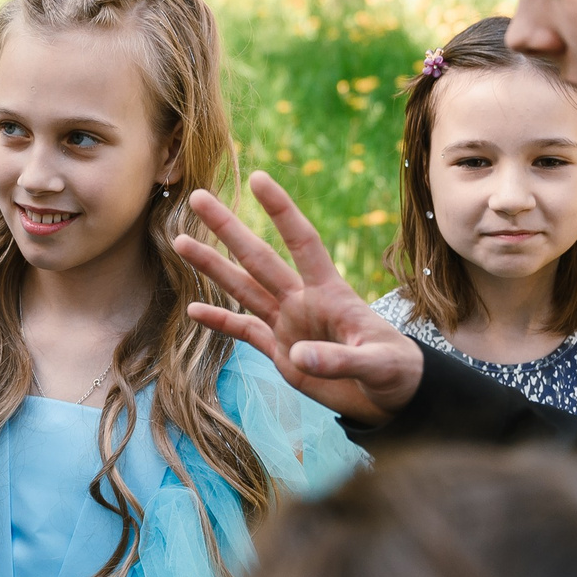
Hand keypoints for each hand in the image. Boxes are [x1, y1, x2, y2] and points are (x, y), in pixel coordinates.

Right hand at [171, 175, 425, 425]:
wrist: (391, 397)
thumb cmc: (395, 370)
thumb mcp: (376, 364)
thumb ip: (339, 359)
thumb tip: (297, 355)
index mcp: (330, 293)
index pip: (303, 242)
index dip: (281, 212)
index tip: (259, 178)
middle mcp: (303, 300)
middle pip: (259, 258)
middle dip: (228, 228)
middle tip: (198, 197)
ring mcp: (288, 324)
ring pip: (243, 288)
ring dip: (212, 266)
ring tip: (180, 240)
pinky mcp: (279, 352)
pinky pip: (244, 331)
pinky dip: (219, 321)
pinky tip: (192, 310)